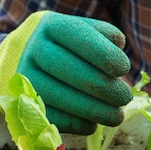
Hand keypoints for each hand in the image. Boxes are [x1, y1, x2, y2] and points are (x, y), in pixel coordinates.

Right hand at [0, 11, 132, 133]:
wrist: (30, 58)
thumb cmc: (72, 45)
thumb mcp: (88, 32)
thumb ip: (107, 36)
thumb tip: (118, 47)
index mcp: (53, 26)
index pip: (80, 38)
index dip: (106, 55)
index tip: (123, 69)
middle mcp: (35, 49)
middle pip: (73, 71)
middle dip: (106, 89)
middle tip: (125, 98)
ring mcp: (26, 77)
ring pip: (63, 98)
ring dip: (96, 111)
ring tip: (117, 116)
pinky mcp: (25, 102)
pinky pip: (54, 117)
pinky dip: (78, 123)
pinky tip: (94, 123)